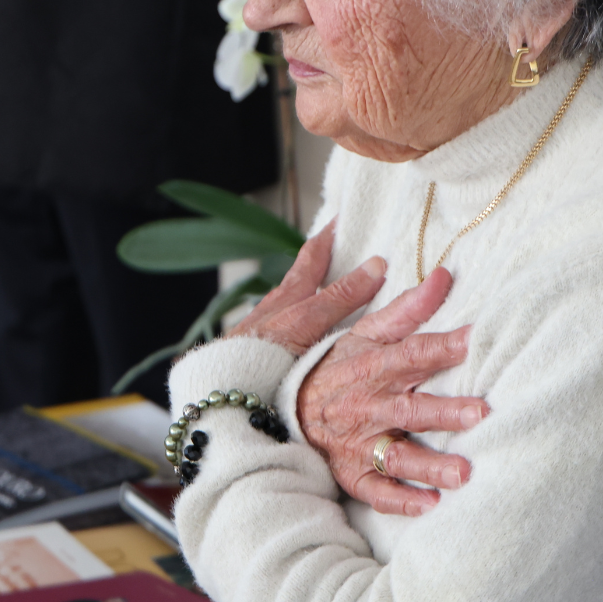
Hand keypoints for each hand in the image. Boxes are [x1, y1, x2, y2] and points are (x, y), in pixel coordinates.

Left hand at [227, 222, 386, 356]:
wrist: (225, 385)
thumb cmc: (261, 351)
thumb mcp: (307, 319)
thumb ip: (340, 296)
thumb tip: (377, 266)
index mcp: (290, 292)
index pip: (314, 254)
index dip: (330, 234)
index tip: (343, 216)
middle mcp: (276, 304)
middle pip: (303, 273)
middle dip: (322, 259)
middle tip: (345, 247)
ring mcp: (268, 326)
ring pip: (295, 301)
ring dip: (314, 292)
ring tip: (336, 291)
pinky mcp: (263, 348)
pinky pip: (289, 326)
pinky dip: (304, 321)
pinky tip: (312, 336)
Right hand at [298, 267, 487, 516]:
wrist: (282, 408)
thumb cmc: (336, 367)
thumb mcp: (364, 332)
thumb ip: (407, 309)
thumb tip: (445, 276)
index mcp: (375, 367)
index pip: (413, 354)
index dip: (444, 347)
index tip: (475, 341)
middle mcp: (369, 407)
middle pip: (411, 409)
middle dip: (445, 412)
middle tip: (480, 413)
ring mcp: (360, 444)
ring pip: (397, 456)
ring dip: (429, 466)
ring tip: (464, 473)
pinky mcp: (352, 473)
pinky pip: (376, 492)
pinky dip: (400, 501)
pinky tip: (429, 506)